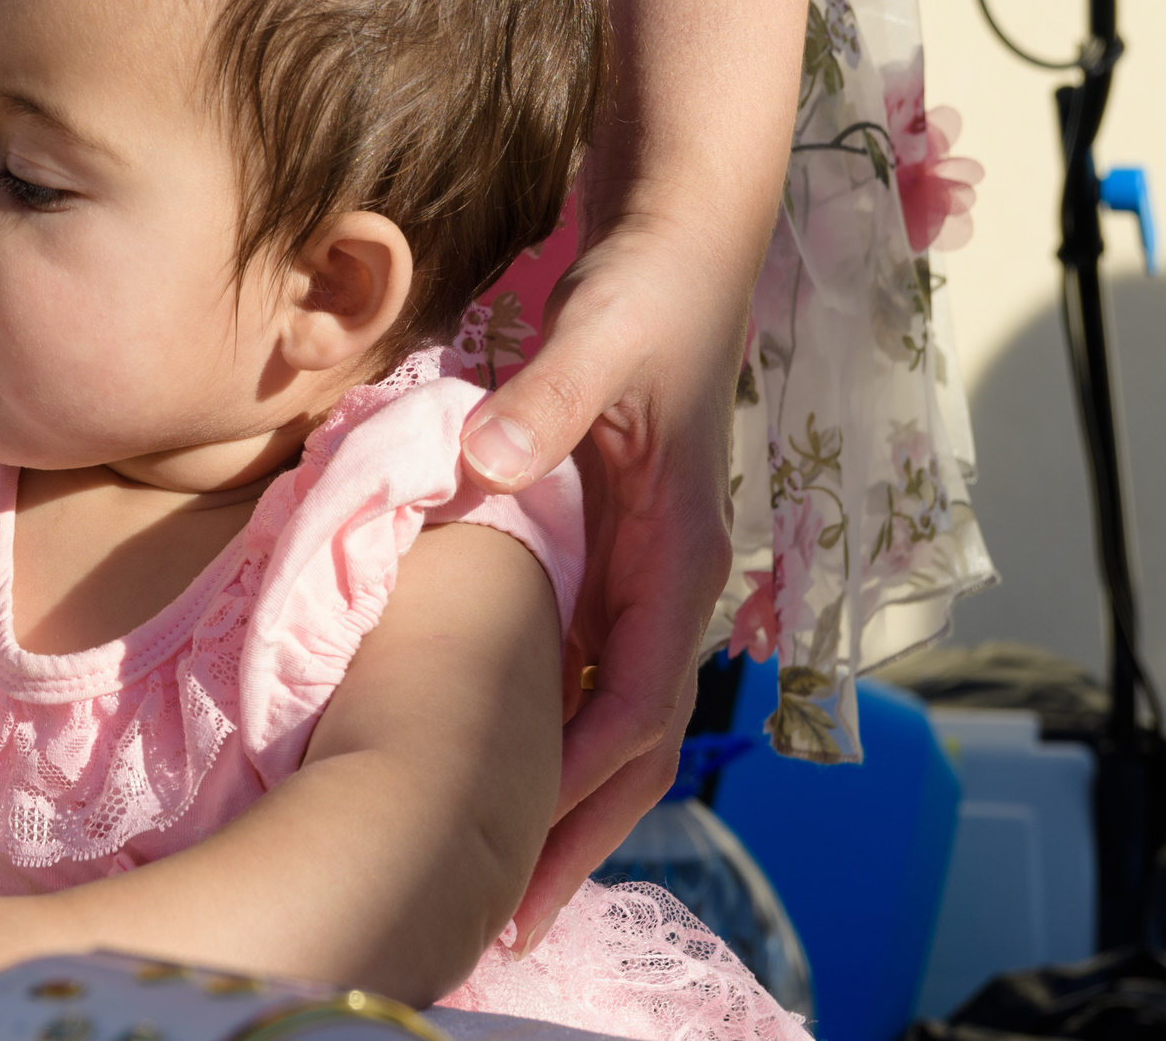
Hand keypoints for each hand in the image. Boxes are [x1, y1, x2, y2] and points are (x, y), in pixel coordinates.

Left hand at [455, 216, 742, 947]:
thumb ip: (540, 405)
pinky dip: (560, 728)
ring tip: (506, 878)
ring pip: (620, 714)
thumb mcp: (592, 341)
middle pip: (637, 739)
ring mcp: (652, 571)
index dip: (578, 780)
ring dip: (572, 796)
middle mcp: (675, 579)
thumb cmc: (641, 291)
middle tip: (511, 922)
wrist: (680, 243)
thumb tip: (485, 468)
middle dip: (580, 831)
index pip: (635, 698)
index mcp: (678, 552)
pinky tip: (507, 761)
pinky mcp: (621, 552)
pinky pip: (596, 669)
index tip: (516, 849)